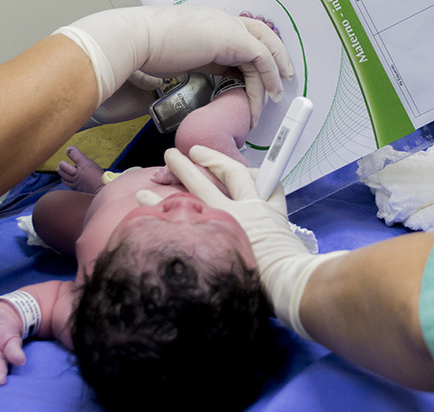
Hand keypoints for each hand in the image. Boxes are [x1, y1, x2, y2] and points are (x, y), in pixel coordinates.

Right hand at [55, 6, 292, 127]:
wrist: (136, 38)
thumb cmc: (142, 48)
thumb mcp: (175, 55)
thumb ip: (192, 60)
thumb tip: (191, 75)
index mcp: (208, 22)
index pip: (241, 34)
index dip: (253, 54)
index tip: (256, 76)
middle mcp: (222, 20)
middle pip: (261, 34)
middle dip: (276, 56)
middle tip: (281, 79)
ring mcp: (229, 27)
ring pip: (265, 49)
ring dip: (270, 77)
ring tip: (272, 100)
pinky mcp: (233, 39)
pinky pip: (261, 59)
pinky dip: (268, 78)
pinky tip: (265, 96)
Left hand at [154, 145, 343, 337]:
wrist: (287, 282)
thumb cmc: (290, 274)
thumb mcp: (288, 249)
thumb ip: (273, 241)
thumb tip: (261, 251)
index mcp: (271, 214)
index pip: (268, 185)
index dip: (257, 176)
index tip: (249, 173)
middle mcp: (249, 209)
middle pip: (230, 173)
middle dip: (212, 159)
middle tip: (194, 150)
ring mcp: (227, 218)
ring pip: (201, 185)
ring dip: (182, 170)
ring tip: (167, 159)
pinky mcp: (210, 232)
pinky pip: (180, 211)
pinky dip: (160, 204)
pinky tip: (143, 198)